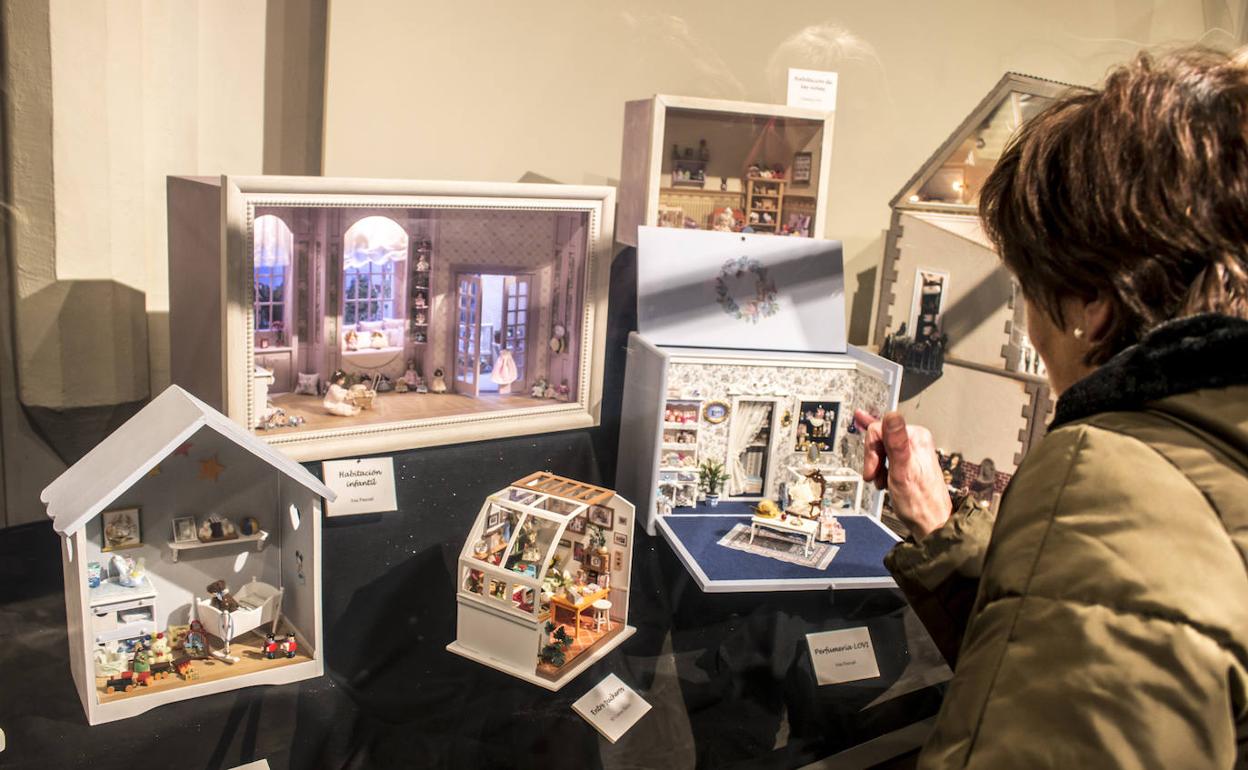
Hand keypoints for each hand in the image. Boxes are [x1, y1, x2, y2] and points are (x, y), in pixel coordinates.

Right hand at [854, 409, 951, 539]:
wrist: (930, 524)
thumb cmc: (918, 503)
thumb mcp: (902, 472)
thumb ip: (896, 442)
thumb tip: (892, 415)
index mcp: (915, 436)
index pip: (878, 428)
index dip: (870, 451)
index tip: (872, 470)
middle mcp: (915, 439)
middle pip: (878, 438)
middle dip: (873, 459)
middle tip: (875, 477)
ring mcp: (912, 450)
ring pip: (880, 449)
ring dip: (876, 466)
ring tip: (882, 481)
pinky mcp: (908, 461)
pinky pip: (886, 456)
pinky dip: (881, 468)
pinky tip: (881, 477)